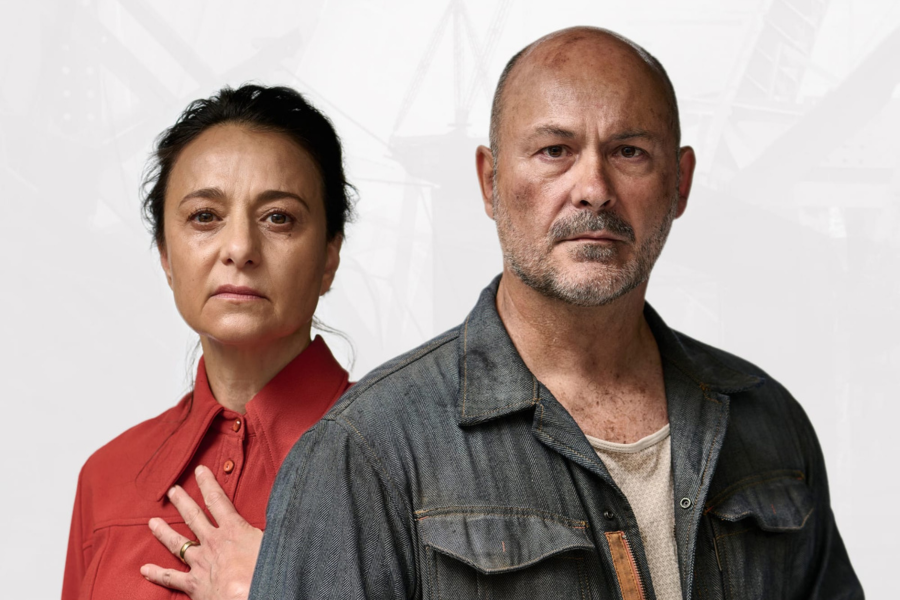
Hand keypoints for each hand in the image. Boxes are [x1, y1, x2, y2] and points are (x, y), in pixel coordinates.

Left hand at [141, 465, 262, 599]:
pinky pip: (171, 577)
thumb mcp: (274, 541)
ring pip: (178, 544)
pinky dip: (157, 574)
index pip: (218, 500)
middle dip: (182, 502)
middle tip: (172, 490)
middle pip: (193, 517)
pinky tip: (144, 569)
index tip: (199, 470)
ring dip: (164, 532)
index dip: (208, 484)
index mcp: (233, 530)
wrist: (249, 597)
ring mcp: (200, 563)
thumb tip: (286, 508)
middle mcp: (213, 543)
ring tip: (152, 522)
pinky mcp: (194, 584)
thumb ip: (274, 525)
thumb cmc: (265, 572)